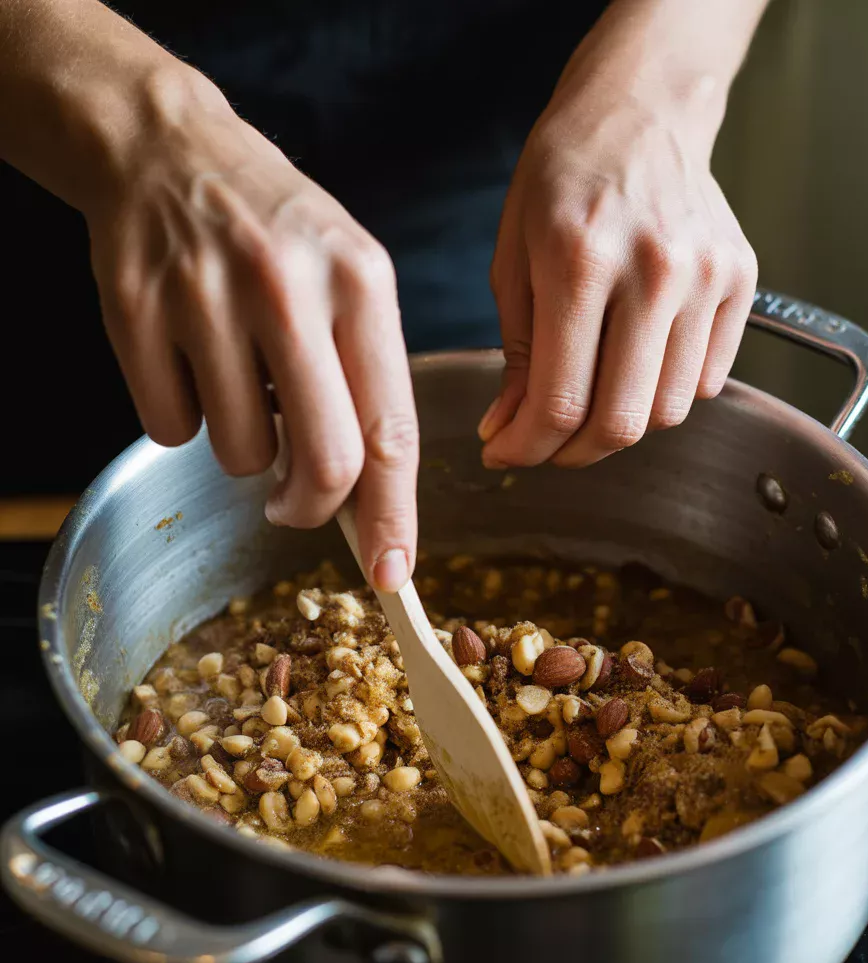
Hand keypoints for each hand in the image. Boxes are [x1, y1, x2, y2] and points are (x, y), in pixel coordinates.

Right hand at [87, 75, 417, 591]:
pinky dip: (182, 417)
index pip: (391, 429)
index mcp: (361, 283)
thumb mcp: (350, 279)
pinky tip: (187, 360)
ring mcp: (207, 299)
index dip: (393, 515)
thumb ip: (367, 381)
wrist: (166, 148)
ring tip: (236, 379)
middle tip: (295, 505)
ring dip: (243, 447)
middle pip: (324, 463)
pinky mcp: (137, 313)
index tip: (392, 572)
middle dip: (312, 508)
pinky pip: (172, 429)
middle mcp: (289, 289)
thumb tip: (371, 501)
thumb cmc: (275, 231)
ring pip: (242, 455)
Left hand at [483, 44, 757, 468]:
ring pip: (667, 412)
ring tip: (590, 396)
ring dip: (621, 424)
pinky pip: (705, 381)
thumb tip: (510, 432)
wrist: (638, 112)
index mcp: (580, 261)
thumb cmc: (561, 180)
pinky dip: (664, 392)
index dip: (527, 448)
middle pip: (622, 421)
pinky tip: (634, 363)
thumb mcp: (512, 261)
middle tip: (547, 445)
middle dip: (573, 453)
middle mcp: (653, 270)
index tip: (506, 454)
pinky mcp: (739, 280)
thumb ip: (515, 355)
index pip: (560, 401)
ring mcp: (705, 276)